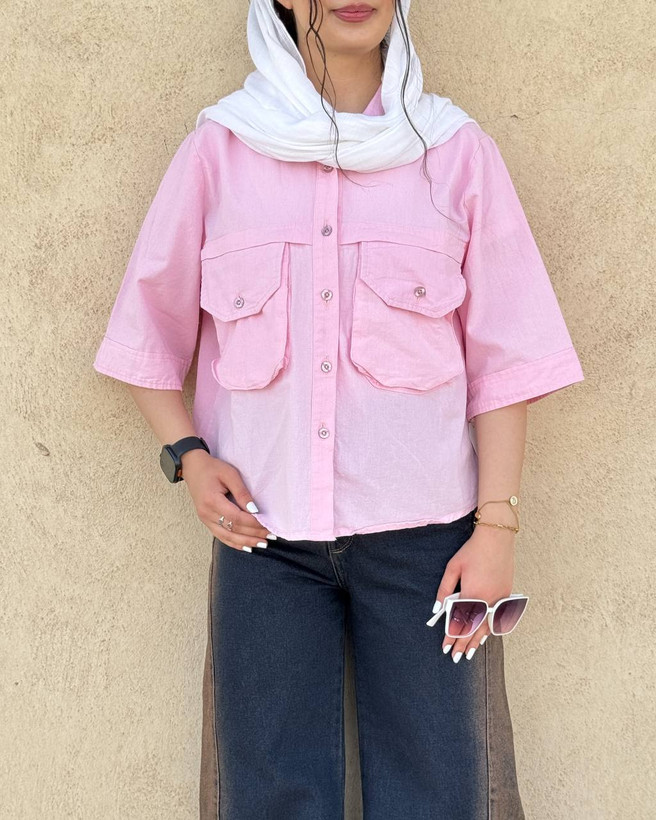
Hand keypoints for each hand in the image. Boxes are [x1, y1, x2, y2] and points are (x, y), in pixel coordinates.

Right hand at [180, 449, 273, 551]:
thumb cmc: (213, 468)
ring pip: (227, 537)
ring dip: (246, 542)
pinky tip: (247, 546)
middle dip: (253, 534)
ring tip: (262, 544)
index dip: (253, 523)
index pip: (236, 517)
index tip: (267, 524)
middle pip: (233, 529)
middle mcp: (206, 513)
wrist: (193, 467)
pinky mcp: (206, 521)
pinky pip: (221, 536)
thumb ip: (242, 493)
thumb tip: (254, 509)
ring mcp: (205, 519)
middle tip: (270, 536)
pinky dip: (234, 543)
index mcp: (212, 501)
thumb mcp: (230, 474)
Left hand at [433, 525, 515, 661]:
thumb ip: (445, 590)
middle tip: (456, 658)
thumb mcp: (453, 568)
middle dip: (464, 644)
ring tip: (470, 653)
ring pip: (488, 626)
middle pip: (474, 628)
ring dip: (478, 640)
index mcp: (472, 594)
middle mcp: (487, 600)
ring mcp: (499, 598)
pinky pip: (498, 617)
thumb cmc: (472, 551)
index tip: (445, 648)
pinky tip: (486, 635)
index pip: (460, 622)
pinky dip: (490, 629)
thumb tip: (437, 609)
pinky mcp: (506, 594)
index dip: (452, 637)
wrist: (497, 538)